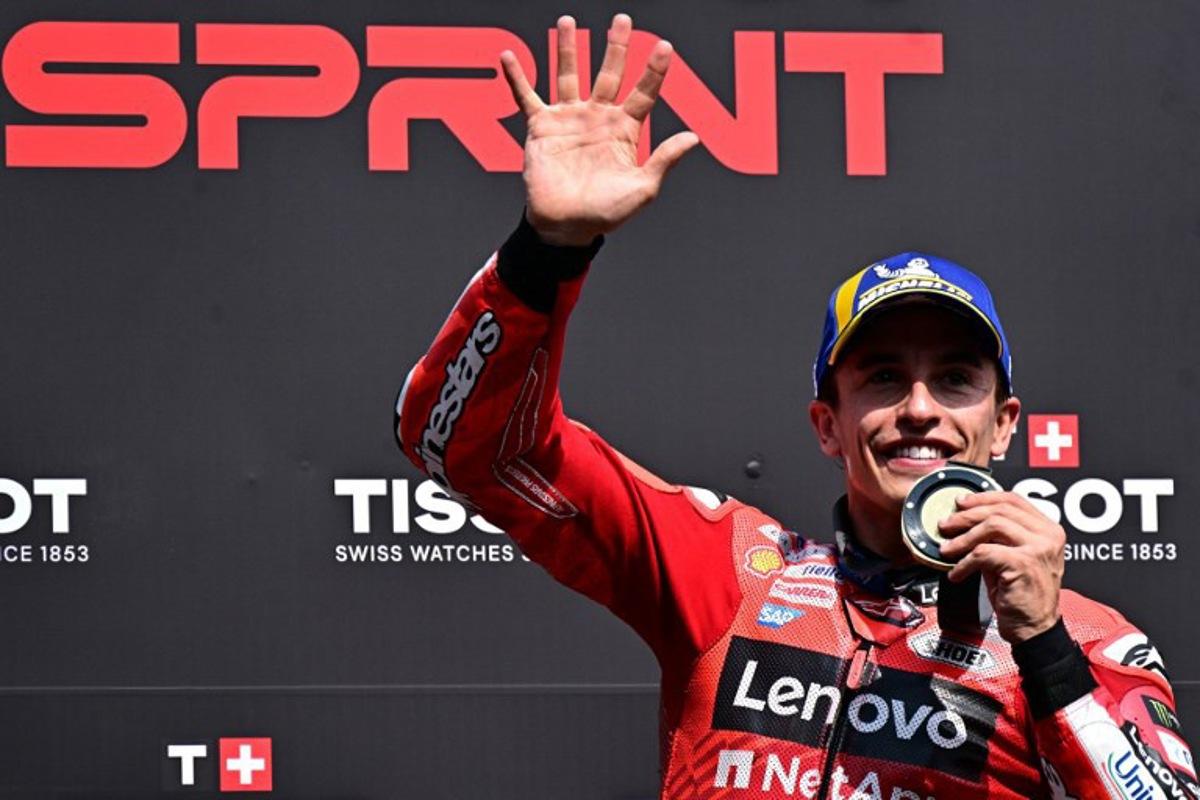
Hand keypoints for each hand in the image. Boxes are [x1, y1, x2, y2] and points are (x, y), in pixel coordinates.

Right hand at [500, 14, 699, 245]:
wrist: (566, 226)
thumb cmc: (606, 213)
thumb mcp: (643, 189)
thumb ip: (665, 160)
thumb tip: (694, 137)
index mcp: (624, 130)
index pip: (644, 93)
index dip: (655, 70)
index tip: (665, 46)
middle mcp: (598, 118)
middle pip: (610, 73)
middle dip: (616, 46)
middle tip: (622, 18)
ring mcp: (568, 119)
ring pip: (570, 75)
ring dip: (569, 49)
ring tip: (567, 20)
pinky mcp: (541, 128)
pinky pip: (526, 97)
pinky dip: (517, 77)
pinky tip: (508, 57)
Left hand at [938, 491, 1065, 643]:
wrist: (1034, 629)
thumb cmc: (1021, 596)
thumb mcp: (1012, 557)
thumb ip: (998, 537)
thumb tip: (965, 519)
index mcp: (1048, 529)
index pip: (1013, 499)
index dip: (983, 497)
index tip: (961, 502)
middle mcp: (1048, 536)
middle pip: (1000, 510)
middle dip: (966, 516)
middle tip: (945, 525)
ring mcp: (1038, 549)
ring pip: (992, 526)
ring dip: (962, 538)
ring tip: (946, 550)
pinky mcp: (1024, 564)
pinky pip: (983, 553)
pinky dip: (964, 563)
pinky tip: (957, 573)